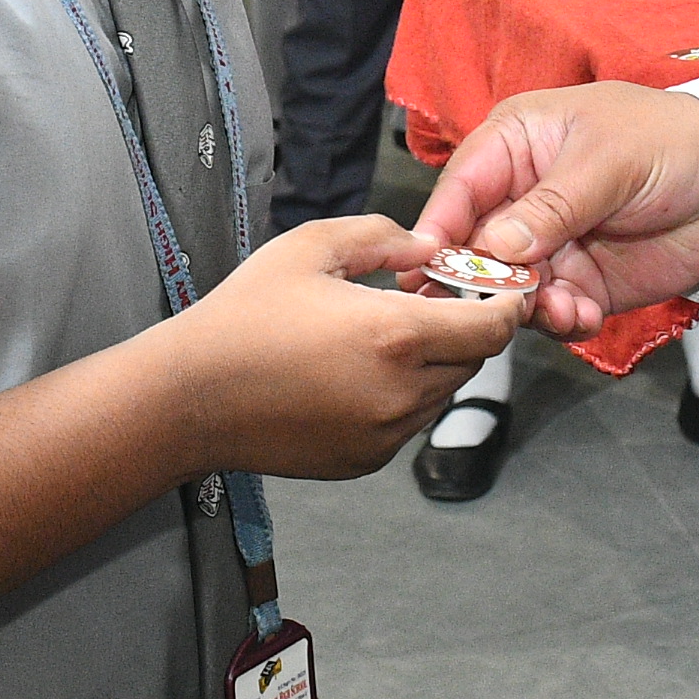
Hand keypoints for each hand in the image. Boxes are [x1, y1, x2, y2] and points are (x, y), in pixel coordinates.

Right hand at [155, 216, 539, 480]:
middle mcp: (401, 394)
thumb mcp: (310, 247)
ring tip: (388, 333)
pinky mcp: (365, 461)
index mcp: (396, 337)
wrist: (191, 399)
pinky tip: (358, 371)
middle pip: (472, 362)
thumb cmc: (244, 316)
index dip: (508, 308)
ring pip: (441, 394)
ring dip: (434, 364)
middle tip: (436, 300)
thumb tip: (428, 247)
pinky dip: (403, 395)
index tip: (506, 291)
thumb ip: (382, 237)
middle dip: (466, 330)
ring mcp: (385, 435)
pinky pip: (407, 422)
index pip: (491, 330)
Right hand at [412, 82, 698, 323]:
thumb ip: (552, 205)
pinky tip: (586, 314)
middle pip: (475, 250)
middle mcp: (520, 198)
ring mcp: (548, 244)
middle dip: (486, 282)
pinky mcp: (580, 281)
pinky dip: (565, 321)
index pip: (459, 189)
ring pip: (511, 288)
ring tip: (564, 309)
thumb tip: (497, 247)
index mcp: (513, 146)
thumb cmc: (667, 141)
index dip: (440, 229)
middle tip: (505, 302)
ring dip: (529, 307)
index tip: (427, 269)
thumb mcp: (608, 161)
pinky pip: (554, 312)